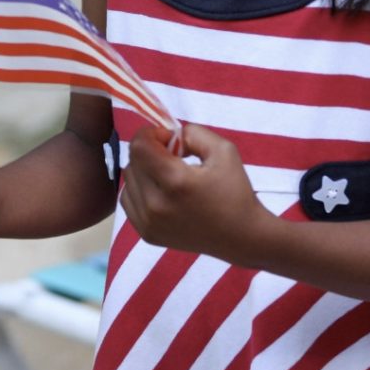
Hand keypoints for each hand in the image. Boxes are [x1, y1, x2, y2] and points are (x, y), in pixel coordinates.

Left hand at [121, 124, 264, 263]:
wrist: (241, 236)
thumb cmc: (235, 190)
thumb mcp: (223, 149)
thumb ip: (192, 133)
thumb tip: (169, 136)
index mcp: (175, 182)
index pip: (139, 146)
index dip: (151, 133)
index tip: (169, 138)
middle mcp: (156, 205)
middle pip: (132, 161)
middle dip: (150, 150)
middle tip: (173, 155)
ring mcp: (149, 223)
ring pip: (128, 180)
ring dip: (143, 169)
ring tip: (168, 174)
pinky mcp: (147, 235)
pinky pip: (128, 200)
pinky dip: (140, 190)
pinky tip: (161, 191)